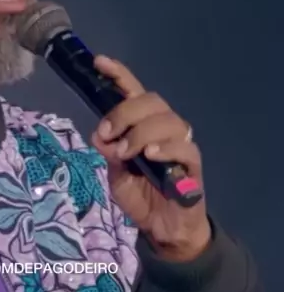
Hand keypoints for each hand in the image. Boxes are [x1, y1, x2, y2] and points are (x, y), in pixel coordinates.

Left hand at [90, 55, 210, 260]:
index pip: (134, 92)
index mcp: (143, 125)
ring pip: (167, 120)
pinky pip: (184, 147)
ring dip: (140, 132)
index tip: (99, 62)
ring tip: (126, 153)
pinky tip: (150, 155)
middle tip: (107, 134)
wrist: (163, 228)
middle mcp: (165, 128)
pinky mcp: (193, 165)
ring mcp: (181, 144)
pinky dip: (165, 147)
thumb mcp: (116, 174)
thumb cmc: (141, 196)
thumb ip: (108, 153)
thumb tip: (100, 135)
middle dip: (124, 112)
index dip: (119, 75)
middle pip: (152, 101)